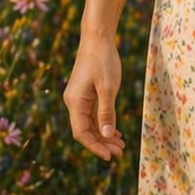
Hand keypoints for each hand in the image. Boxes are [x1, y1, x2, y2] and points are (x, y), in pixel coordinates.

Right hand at [63, 38, 125, 160]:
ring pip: (90, 123)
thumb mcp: (108, 87)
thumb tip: (106, 134)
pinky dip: (103, 123)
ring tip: (121, 145)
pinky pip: (92, 114)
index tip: (110, 156)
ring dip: (104, 134)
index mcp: (75, 102)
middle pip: (85, 130)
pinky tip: (115, 131)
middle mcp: (73, 102)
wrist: (97, 38)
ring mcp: (79, 98)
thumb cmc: (103, 60)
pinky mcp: (86, 93)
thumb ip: (106, 111)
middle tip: (120, 152)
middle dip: (102, 143)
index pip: (82, 133)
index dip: (95, 146)